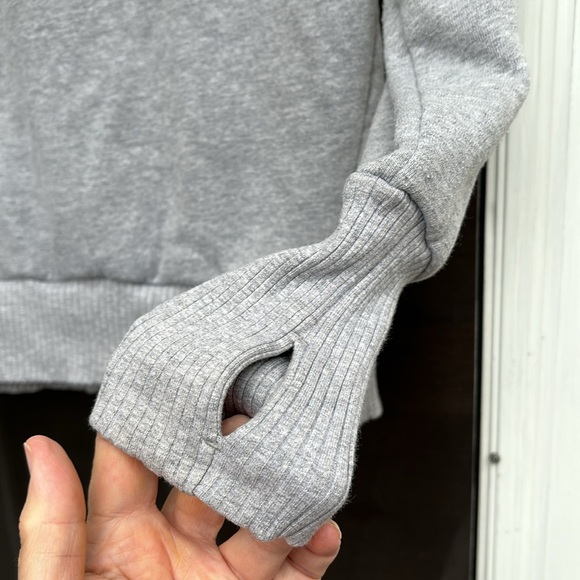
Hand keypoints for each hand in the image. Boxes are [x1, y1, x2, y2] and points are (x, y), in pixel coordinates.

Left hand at [18, 416, 340, 578]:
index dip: (155, 421)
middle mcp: (173, 548)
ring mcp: (218, 577)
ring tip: (297, 471)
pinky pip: (295, 569)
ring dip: (282, 493)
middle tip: (253, 417)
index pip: (137, 463)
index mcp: (119, 539)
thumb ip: (53, 532)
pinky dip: (315, 548)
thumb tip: (38, 447)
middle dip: (231, 447)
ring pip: (259, 518)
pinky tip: (322, 529)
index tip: (182, 379)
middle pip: (209, 480)